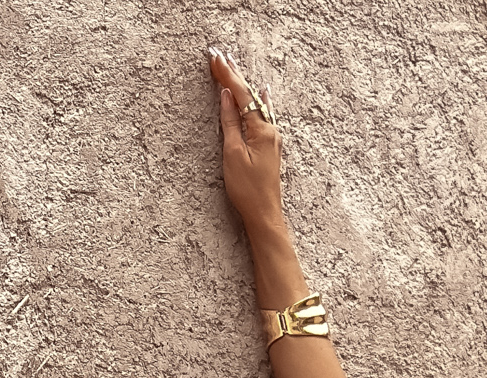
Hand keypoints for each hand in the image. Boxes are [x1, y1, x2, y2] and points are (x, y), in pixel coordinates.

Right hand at [208, 47, 284, 234]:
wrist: (264, 215)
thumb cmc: (248, 190)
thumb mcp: (233, 153)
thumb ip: (230, 122)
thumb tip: (226, 96)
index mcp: (261, 129)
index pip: (241, 94)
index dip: (227, 75)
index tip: (214, 57)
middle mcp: (270, 129)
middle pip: (250, 95)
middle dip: (233, 75)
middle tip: (219, 54)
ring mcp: (272, 137)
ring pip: (256, 103)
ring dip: (243, 85)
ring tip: (232, 66)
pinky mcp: (270, 146)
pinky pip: (263, 115)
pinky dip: (258, 101)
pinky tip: (263, 92)